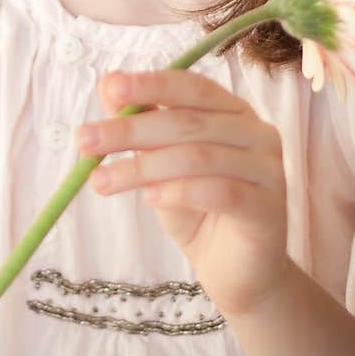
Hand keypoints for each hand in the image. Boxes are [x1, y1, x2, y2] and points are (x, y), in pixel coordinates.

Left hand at [75, 69, 289, 317]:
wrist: (233, 272)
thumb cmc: (196, 210)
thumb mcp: (159, 163)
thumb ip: (142, 123)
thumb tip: (108, 83)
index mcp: (234, 112)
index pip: (192, 87)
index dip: (151, 85)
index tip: (110, 89)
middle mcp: (258, 133)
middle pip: (189, 122)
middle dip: (131, 130)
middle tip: (85, 141)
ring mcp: (269, 170)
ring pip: (199, 157)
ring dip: (142, 167)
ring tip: (101, 181)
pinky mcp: (269, 209)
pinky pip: (220, 191)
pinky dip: (178, 192)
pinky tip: (149, 198)